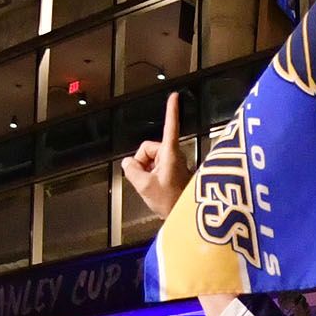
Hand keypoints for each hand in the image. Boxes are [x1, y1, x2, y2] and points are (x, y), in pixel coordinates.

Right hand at [121, 92, 185, 220]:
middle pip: (148, 149)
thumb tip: (128, 163)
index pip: (170, 127)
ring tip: (153, 188)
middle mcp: (175, 155)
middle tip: (145, 181)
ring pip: (150, 161)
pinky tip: (156, 192)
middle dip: (141, 162)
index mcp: (170, 153)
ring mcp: (175, 165)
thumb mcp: (143, 186)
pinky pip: (156, 170)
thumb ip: (131, 170)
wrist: (186, 220)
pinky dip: (151, 178)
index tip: (175, 95)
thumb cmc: (171, 202)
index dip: (171, 110)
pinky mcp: (175, 174)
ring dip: (147, 172)